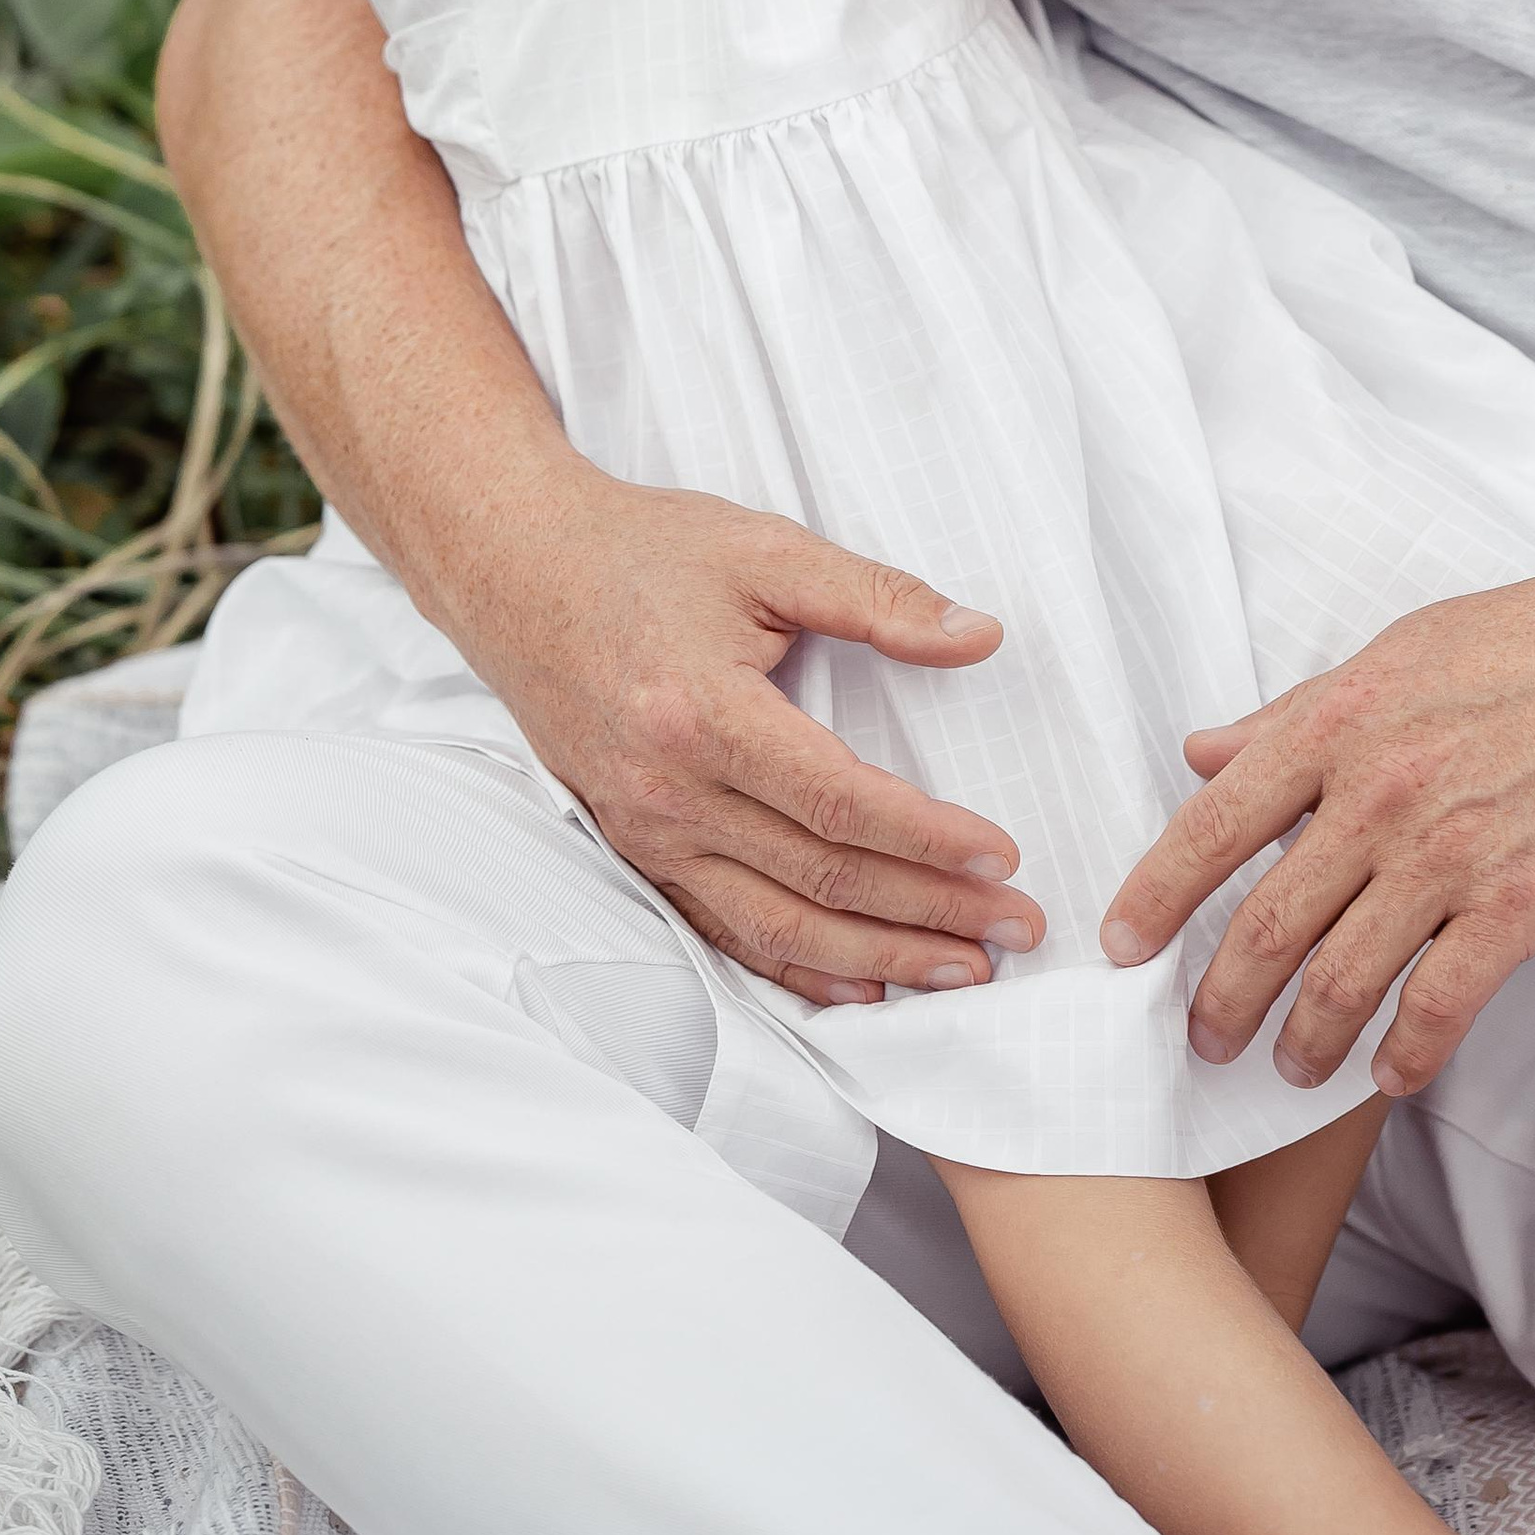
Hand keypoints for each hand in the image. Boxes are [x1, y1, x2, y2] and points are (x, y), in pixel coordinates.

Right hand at [458, 466, 1049, 1004]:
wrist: (517, 570)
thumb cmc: (644, 551)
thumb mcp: (765, 548)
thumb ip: (877, 597)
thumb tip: (982, 635)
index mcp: (704, 713)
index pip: (839, 802)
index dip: (927, 840)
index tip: (1003, 859)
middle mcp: (669, 792)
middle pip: (820, 880)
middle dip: (929, 914)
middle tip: (1016, 930)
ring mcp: (646, 833)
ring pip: (778, 927)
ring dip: (878, 959)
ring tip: (962, 971)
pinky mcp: (635, 850)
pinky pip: (724, 933)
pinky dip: (798, 971)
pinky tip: (862, 986)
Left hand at [1099, 552, 1534, 1095]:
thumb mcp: (1403, 649)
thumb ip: (1296, 711)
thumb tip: (1204, 750)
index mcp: (1340, 719)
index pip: (1214, 822)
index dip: (1156, 893)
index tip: (1118, 948)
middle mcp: (1379, 791)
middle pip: (1266, 923)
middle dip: (1220, 999)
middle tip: (1200, 1040)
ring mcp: (1451, 853)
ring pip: (1342, 978)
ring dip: (1304, 1041)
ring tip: (1290, 1071)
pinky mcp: (1521, 904)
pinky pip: (1439, 1004)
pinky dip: (1404, 1053)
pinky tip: (1390, 1075)